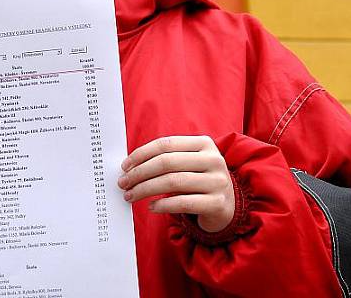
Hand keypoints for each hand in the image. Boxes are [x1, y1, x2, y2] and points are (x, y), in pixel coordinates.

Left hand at [117, 135, 234, 232]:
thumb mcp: (188, 163)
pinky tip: (151, 207)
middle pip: (167, 163)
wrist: (228, 205)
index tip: (125, 166)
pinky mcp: (217, 203)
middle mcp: (213, 159)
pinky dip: (162, 205)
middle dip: (139, 173)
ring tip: (131, 196)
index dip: (141, 154)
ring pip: (172, 182)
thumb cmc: (199, 180)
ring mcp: (217, 181)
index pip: (166, 144)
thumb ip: (166, 159)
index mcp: (204, 143)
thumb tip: (130, 166)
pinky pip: (182, 203)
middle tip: (123, 183)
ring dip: (145, 189)